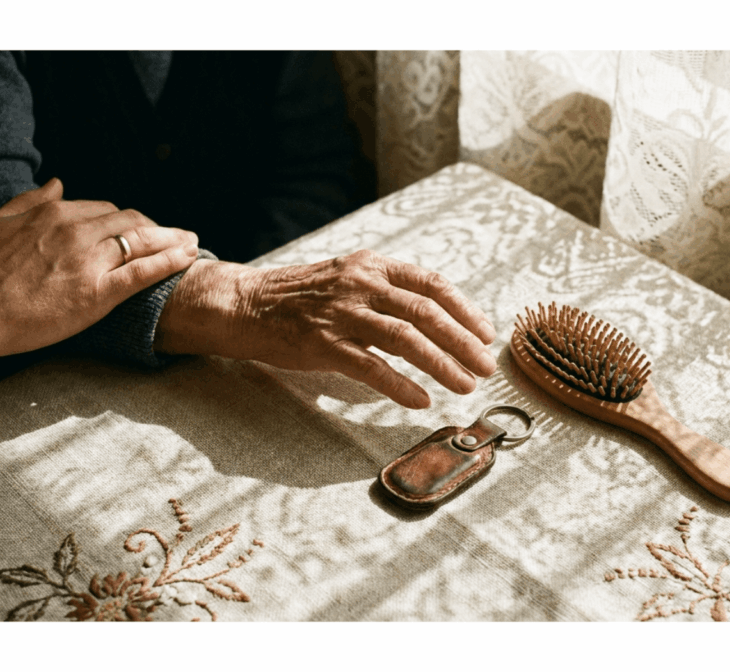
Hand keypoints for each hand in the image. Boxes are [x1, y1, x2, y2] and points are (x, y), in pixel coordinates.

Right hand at [0, 178, 199, 358]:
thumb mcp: (0, 221)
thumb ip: (32, 200)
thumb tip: (58, 183)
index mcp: (55, 213)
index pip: (106, 209)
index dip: (127, 221)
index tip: (141, 229)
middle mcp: (77, 230)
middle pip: (131, 221)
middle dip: (157, 228)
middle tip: (175, 235)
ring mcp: (90, 261)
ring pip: (143, 242)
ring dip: (173, 239)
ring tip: (193, 242)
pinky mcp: (98, 292)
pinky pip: (143, 272)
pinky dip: (170, 261)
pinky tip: (188, 257)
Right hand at [155, 250, 498, 407]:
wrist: (244, 303)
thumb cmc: (301, 297)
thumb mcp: (348, 278)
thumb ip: (387, 292)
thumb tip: (434, 318)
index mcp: (372, 265)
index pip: (431, 283)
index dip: (464, 309)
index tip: (486, 333)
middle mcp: (361, 284)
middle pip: (426, 312)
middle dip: (462, 342)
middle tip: (485, 367)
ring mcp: (341, 313)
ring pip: (406, 338)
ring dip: (441, 365)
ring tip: (464, 385)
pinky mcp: (322, 344)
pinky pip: (371, 367)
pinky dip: (400, 385)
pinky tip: (420, 400)